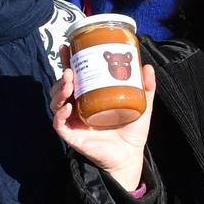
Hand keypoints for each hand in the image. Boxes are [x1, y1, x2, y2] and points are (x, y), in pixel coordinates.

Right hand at [49, 66, 153, 193]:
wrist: (129, 155)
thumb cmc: (132, 129)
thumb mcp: (141, 104)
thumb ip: (145, 87)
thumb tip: (147, 66)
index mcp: (89, 96)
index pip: (75, 75)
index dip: (68, 61)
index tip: (67, 48)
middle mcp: (78, 106)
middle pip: (61, 87)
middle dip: (62, 76)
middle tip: (70, 70)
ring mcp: (73, 120)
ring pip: (56, 102)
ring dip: (59, 91)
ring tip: (69, 83)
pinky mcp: (71, 135)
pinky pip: (59, 123)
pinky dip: (60, 114)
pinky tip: (68, 107)